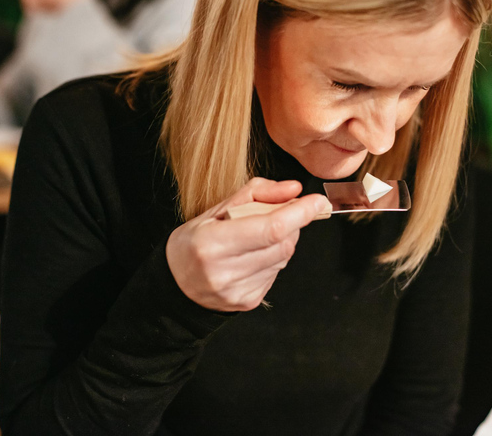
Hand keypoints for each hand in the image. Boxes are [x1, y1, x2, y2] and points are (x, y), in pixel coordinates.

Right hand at [166, 178, 331, 311]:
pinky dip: (272, 259)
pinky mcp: (248, 302)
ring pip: (283, 258)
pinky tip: (252, 256)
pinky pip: (276, 273)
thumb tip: (294, 189)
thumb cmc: (193, 242)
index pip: (271, 228)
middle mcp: (224, 271)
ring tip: (256, 237)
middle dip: (291, 224)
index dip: (299, 213)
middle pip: (282, 243)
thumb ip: (256, 194)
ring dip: (282, 241)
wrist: (175, 285)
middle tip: (278, 214)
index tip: (317, 201)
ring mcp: (237, 291)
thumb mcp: (214, 209)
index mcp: (212, 243)